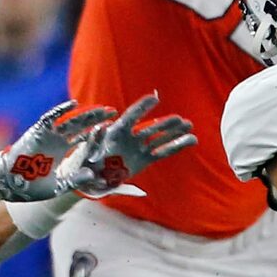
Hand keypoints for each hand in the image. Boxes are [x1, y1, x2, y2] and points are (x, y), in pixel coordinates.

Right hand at [0, 101, 111, 202]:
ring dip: (85, 114)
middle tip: (113, 112)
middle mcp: (58, 140)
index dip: (97, 135)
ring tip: (102, 109)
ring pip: (70, 120)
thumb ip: (76, 179)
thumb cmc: (33, 187)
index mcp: (63, 151)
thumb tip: (93, 175)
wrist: (11, 184)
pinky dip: (61, 110)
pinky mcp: (38, 131)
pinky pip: (50, 117)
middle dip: (96, 119)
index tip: (113, 130)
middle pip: (80, 126)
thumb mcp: (60, 185)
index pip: (83, 140)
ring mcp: (49, 135)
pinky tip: (74, 104)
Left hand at [61, 94, 197, 197]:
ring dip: (175, 132)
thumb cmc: (84, 164)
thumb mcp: (86, 153)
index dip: (143, 108)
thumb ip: (93, 142)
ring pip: (160, 138)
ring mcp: (138, 148)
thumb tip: (98, 129)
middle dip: (165, 123)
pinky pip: (163, 152)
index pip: (131, 116)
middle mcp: (129, 137)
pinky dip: (176, 147)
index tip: (155, 98)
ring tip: (190, 126)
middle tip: (180, 119)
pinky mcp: (144, 160)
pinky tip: (191, 140)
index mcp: (115, 132)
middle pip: (150, 127)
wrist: (89, 179)